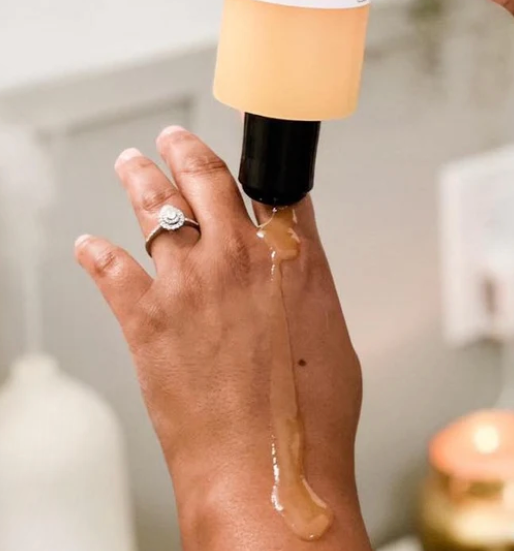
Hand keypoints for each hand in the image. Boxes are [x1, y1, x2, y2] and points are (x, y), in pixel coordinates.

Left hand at [74, 127, 368, 550]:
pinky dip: (97, 253)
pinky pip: (111, 270)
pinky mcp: (146, 320)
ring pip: (155, 209)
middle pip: (206, 181)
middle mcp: (235, 258)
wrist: (265, 467)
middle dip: (188, 152)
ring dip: (140, 180)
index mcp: (289, 259)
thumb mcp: (331, 332)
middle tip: (175, 138)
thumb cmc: (308, 415)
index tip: (245, 157)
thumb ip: (309, 281)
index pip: (270, 189)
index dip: (255, 165)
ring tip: (132, 163)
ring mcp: (187, 285)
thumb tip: (301, 256)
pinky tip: (90, 244)